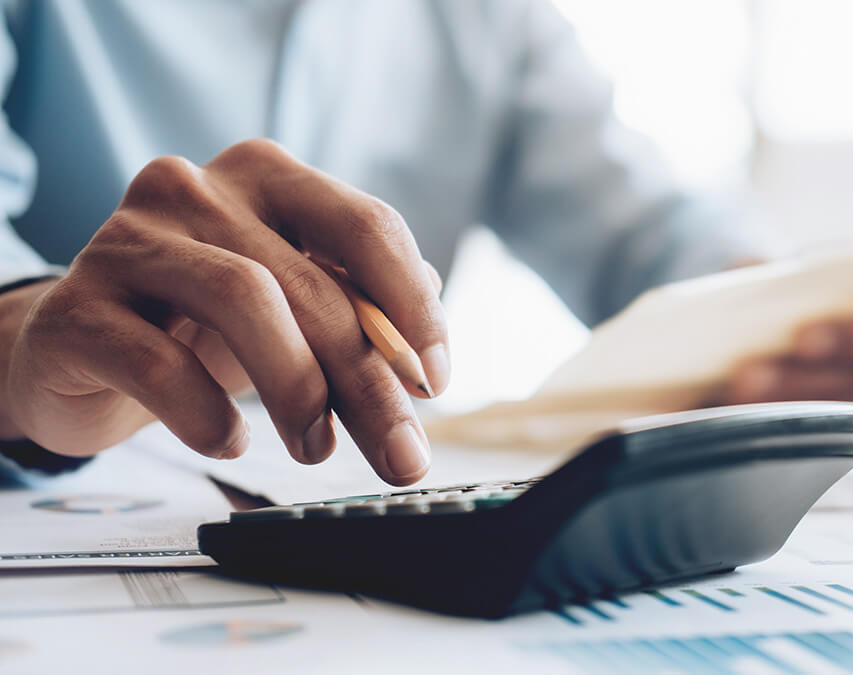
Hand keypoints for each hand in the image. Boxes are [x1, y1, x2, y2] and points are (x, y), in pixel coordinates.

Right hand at [2, 139, 447, 484]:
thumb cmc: (202, 322)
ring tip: (314, 447)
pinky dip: (208, 414)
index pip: (366, 226)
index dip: (413, 308)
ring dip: (299, 391)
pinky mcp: (76, 307)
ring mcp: (129, 241)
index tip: (435, 383)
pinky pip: (159, 363)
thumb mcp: (291, 306)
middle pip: (313, 283)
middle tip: (401, 456)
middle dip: (369, 383)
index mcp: (267, 177)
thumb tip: (425, 336)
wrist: (78, 344)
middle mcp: (196, 188)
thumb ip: (358, 305)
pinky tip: (229, 439)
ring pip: (244, 300)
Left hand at [719, 266, 852, 404]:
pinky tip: (739, 399)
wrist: (757, 325)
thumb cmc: (786, 288)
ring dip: (800, 383)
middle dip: (851, 339)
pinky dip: (774, 407)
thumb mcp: (779, 267)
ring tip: (750, 375)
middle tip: (804, 338)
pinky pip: (816, 420)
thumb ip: (776, 267)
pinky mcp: (836, 415)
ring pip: (852, 388)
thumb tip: (753, 275)